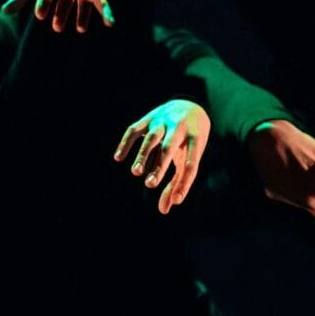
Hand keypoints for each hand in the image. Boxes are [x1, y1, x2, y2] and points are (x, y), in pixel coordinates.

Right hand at [113, 99, 209, 213]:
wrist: (189, 106)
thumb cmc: (190, 141)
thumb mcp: (189, 159)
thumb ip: (178, 184)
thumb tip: (164, 209)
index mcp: (196, 140)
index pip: (192, 163)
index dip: (184, 183)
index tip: (176, 201)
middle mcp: (180, 128)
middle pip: (169, 147)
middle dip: (160, 166)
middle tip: (150, 185)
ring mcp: (163, 121)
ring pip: (152, 137)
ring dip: (142, 155)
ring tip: (135, 172)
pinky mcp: (149, 118)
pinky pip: (135, 130)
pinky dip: (126, 143)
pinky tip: (118, 158)